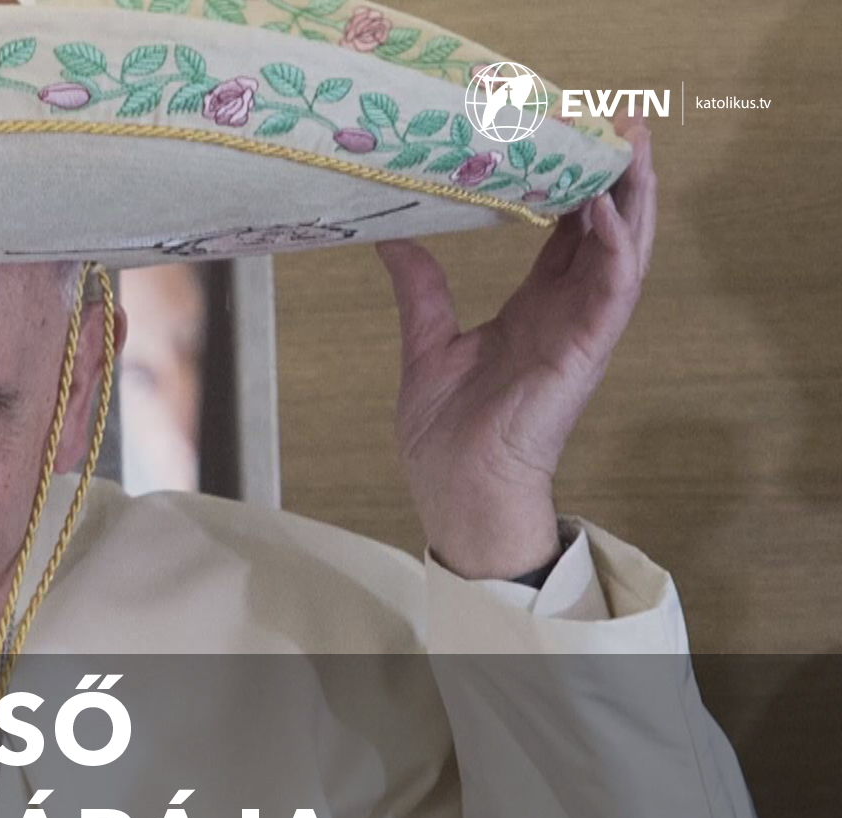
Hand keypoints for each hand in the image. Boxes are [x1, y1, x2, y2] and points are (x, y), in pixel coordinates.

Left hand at [376, 115, 656, 579]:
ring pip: (623, 251)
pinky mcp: (584, 352)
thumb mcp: (427, 344)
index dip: (575, 187)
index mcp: (535, 310)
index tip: (572, 138)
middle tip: (619, 121)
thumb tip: (392, 241)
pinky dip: (612, 248)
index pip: (566, 237)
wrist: (457, 490)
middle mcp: (566, 314)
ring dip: (630, 198)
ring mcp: (581, 332)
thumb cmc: (447, 434)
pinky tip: (603, 208)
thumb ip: (420, 290)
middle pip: (606, 232)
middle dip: (616, 177)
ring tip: (630, 142)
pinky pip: (611, 293)